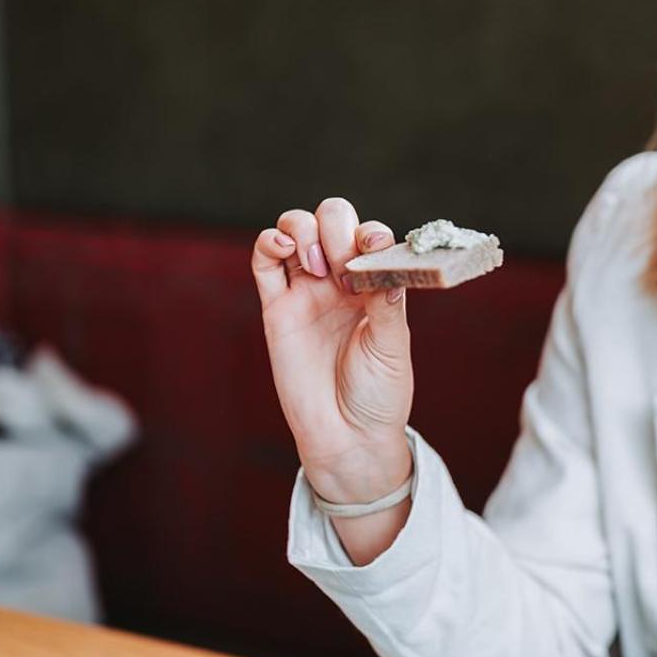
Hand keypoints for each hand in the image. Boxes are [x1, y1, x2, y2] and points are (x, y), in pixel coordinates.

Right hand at [251, 197, 413, 502]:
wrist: (348, 436)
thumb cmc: (379, 393)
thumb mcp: (392, 346)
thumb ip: (386, 302)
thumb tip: (384, 257)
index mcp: (375, 284)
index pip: (370, 235)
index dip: (371, 234)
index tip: (373, 252)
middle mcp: (341, 281)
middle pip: (331, 221)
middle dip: (336, 228)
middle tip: (343, 269)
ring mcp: (307, 291)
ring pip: (295, 230)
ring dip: (305, 230)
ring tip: (319, 267)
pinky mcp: (276, 308)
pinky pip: (264, 263)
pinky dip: (268, 242)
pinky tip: (282, 247)